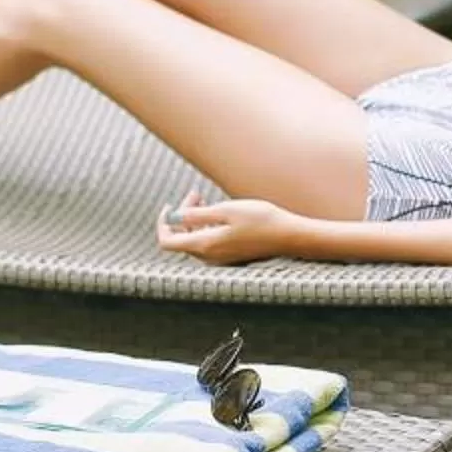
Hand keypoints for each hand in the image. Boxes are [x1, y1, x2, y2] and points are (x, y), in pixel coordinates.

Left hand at [156, 196, 306, 265]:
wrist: (289, 236)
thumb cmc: (261, 220)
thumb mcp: (227, 210)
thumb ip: (197, 215)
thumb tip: (174, 217)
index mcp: (205, 246)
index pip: (167, 241)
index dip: (163, 223)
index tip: (169, 205)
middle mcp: (209, 257)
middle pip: (181, 237)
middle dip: (182, 214)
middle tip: (196, 193)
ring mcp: (220, 258)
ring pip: (195, 239)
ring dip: (194, 219)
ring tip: (204, 198)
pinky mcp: (230, 256)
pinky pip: (208, 242)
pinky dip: (207, 226)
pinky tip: (218, 212)